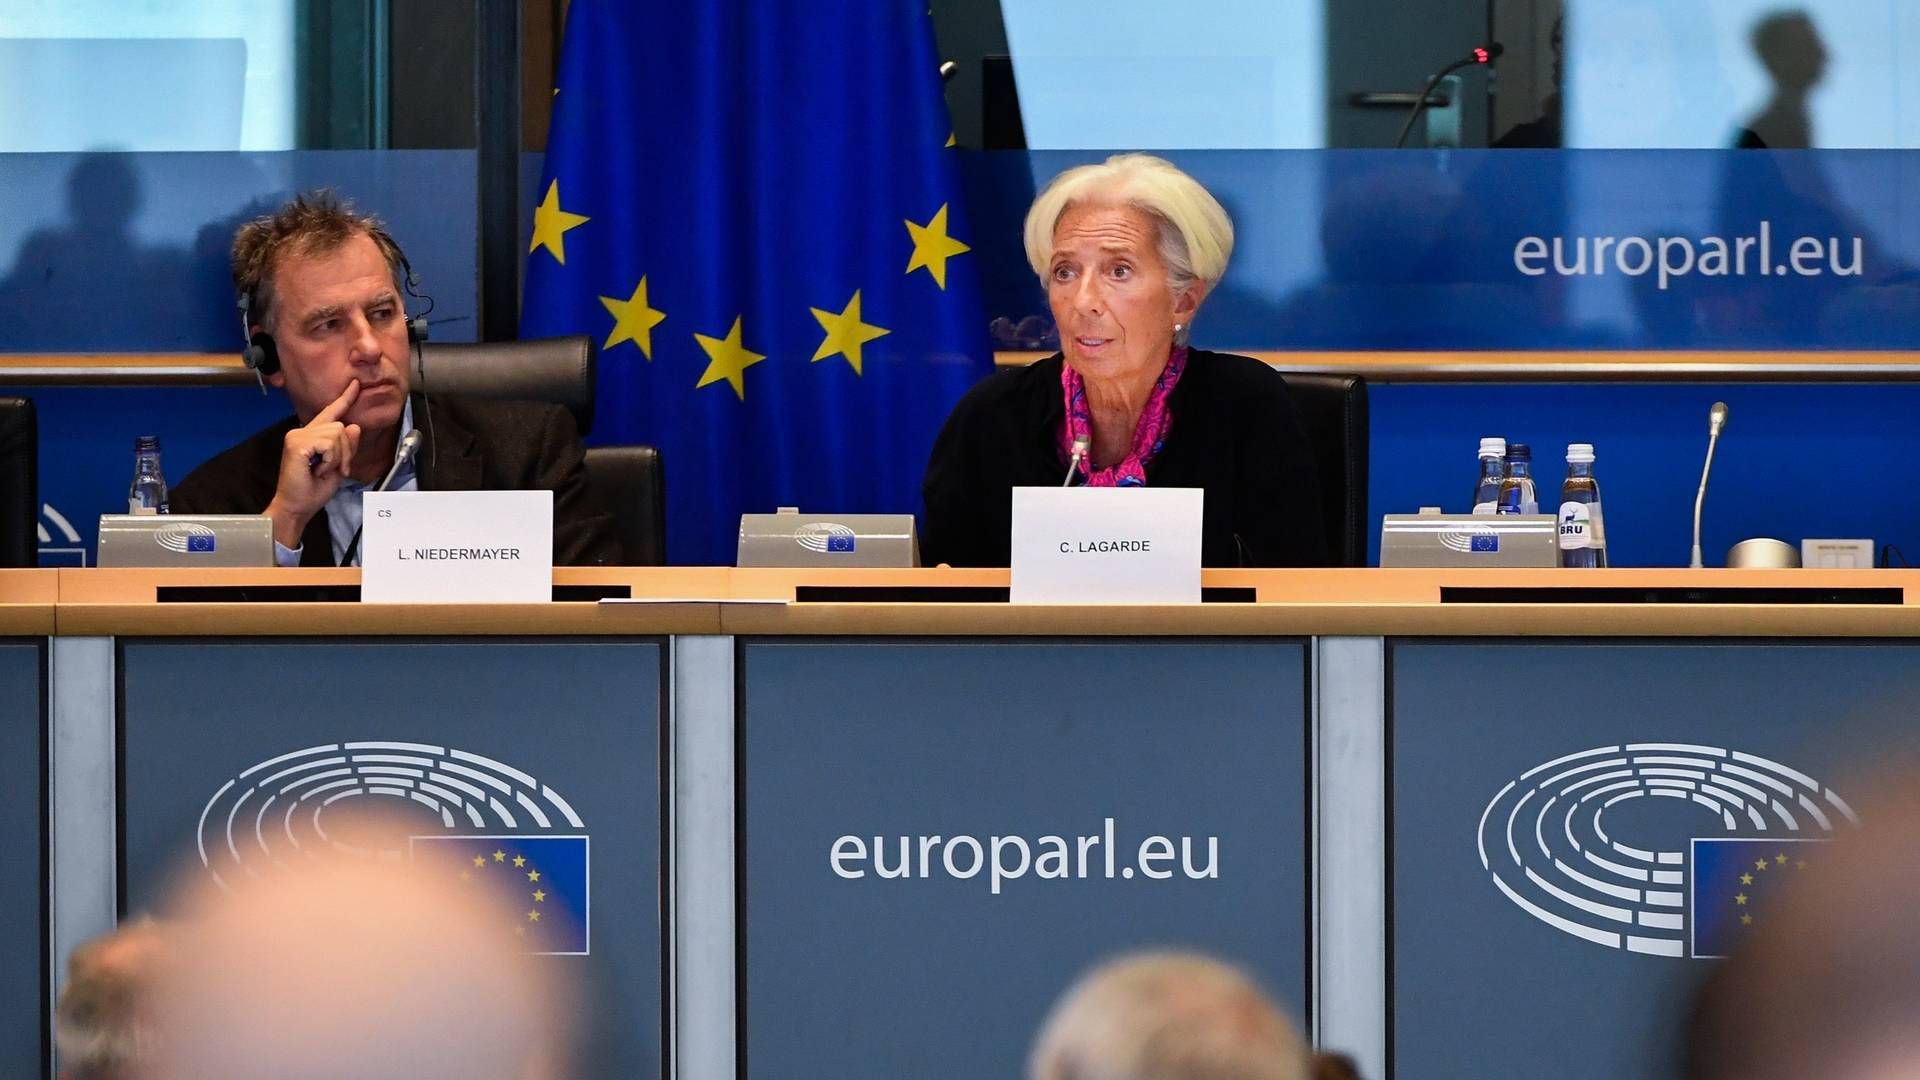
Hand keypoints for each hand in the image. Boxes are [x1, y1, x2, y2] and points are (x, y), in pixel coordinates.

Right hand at [265, 381, 361, 547]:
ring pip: (337, 434)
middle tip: (335, 469)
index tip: (355, 385)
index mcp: (312, 436)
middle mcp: (303, 431)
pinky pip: (329, 444)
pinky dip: (330, 460)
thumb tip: (354, 426)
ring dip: (338, 457)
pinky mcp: (297, 443)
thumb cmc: (313, 490)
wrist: (298, 506)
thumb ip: (346, 447)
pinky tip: (317, 470)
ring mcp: (298, 436)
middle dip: (346, 451)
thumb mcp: (338, 467)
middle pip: (341, 427)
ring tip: (323, 470)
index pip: (331, 413)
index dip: (345, 398)